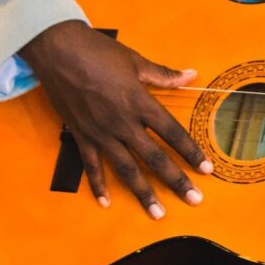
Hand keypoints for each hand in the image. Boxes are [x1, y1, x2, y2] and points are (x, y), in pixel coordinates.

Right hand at [20, 20, 211, 217]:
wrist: (57, 51)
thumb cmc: (99, 52)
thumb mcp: (136, 61)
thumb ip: (164, 75)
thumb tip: (191, 75)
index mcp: (140, 103)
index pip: (172, 133)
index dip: (191, 152)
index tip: (206, 169)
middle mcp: (123, 123)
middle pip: (154, 157)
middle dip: (175, 180)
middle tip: (194, 200)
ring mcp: (100, 132)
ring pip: (126, 169)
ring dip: (143, 193)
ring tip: (158, 213)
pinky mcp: (80, 135)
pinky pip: (91, 165)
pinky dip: (98, 184)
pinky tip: (106, 201)